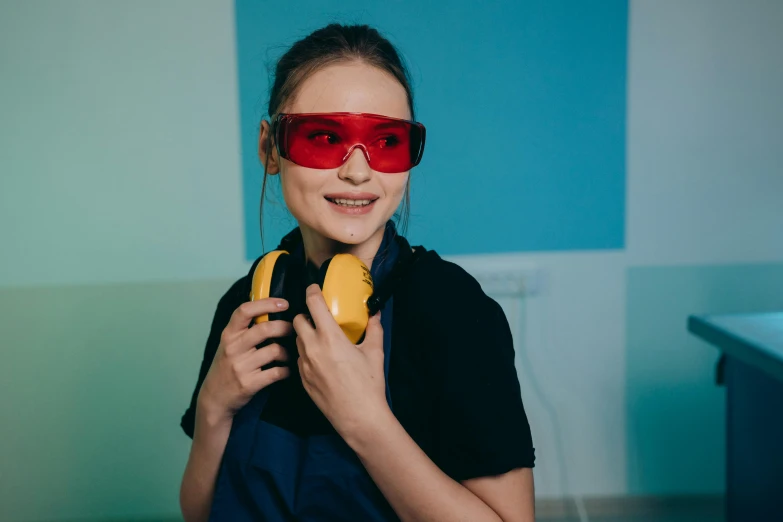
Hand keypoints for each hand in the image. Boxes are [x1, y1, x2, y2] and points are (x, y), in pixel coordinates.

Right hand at [198, 298, 292, 421]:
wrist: (214, 398)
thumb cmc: (226, 366)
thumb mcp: (229, 344)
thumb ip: (244, 329)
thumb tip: (270, 310)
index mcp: (229, 334)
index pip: (245, 311)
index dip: (266, 303)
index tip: (283, 303)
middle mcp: (233, 348)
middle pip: (265, 329)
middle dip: (285, 327)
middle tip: (293, 330)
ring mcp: (241, 366)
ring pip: (275, 350)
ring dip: (288, 352)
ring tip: (289, 354)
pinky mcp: (249, 384)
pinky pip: (277, 372)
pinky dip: (287, 370)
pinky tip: (287, 370)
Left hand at [293, 284, 388, 437]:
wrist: (359, 417)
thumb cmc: (369, 385)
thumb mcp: (375, 352)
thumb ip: (374, 328)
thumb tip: (375, 312)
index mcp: (330, 337)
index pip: (312, 304)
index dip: (312, 292)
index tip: (315, 289)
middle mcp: (312, 348)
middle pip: (297, 320)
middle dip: (306, 315)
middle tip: (318, 317)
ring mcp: (304, 365)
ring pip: (297, 340)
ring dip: (305, 334)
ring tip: (320, 338)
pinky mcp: (302, 379)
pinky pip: (299, 358)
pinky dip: (307, 353)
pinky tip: (321, 359)